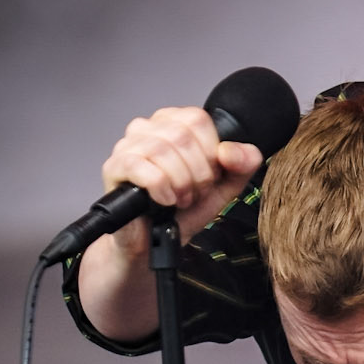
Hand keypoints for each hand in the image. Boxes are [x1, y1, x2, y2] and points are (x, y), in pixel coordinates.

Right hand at [100, 106, 261, 255]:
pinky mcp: (114, 167)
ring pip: (163, 149)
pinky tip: (164, 201)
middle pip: (183, 134)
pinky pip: (141, 167)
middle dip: (198, 173)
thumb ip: (240, 168)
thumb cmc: (182, 213)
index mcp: (173, 124)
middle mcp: (148, 128)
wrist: (158, 244)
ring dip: (180, 183)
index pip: (198, 119)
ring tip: (179, 200)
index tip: (209, 178)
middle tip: (193, 194)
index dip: (211, 153)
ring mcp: (128, 145)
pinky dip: (160, 188)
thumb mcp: (221, 189)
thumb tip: (248, 152)